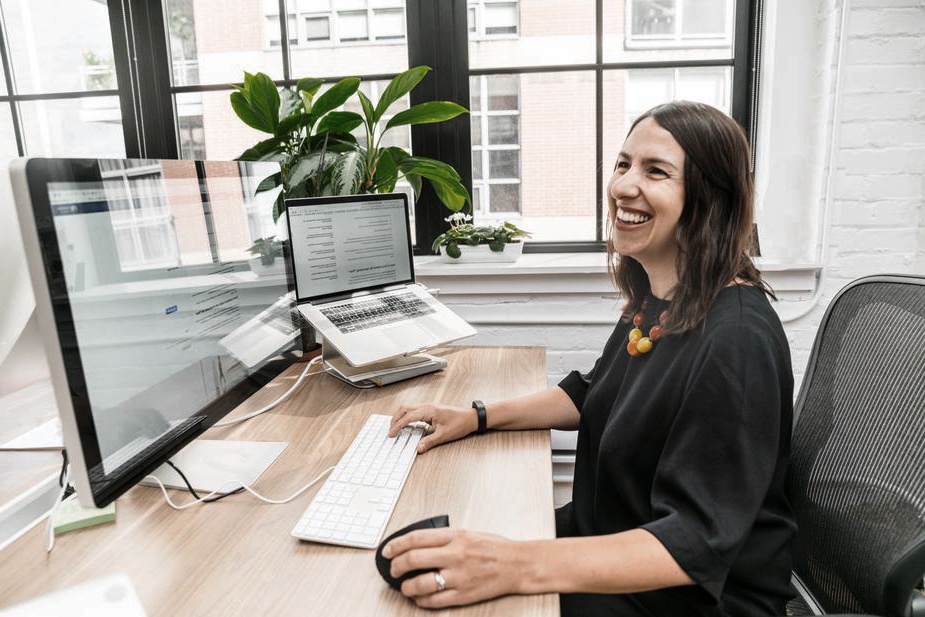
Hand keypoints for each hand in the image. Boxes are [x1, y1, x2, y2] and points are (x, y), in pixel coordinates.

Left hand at [382, 527, 520, 607]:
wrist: (516, 564)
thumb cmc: (494, 547)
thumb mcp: (467, 532)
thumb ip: (444, 537)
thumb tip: (417, 543)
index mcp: (455, 536)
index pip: (416, 538)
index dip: (396, 545)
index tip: (387, 550)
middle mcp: (455, 555)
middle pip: (413, 559)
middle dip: (396, 566)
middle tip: (392, 569)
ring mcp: (458, 576)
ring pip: (420, 583)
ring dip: (406, 587)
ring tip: (404, 586)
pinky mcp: (463, 594)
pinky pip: (434, 600)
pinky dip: (421, 600)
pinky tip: (418, 597)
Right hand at [389, 403, 476, 452]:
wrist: (470, 418)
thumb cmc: (460, 424)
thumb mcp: (444, 435)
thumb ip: (429, 442)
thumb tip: (417, 449)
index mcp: (429, 410)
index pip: (407, 417)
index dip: (397, 426)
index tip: (391, 434)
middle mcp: (427, 406)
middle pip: (404, 409)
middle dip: (395, 419)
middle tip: (390, 431)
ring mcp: (428, 407)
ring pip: (408, 408)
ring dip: (400, 417)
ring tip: (396, 428)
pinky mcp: (430, 410)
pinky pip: (414, 411)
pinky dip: (407, 417)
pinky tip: (407, 425)